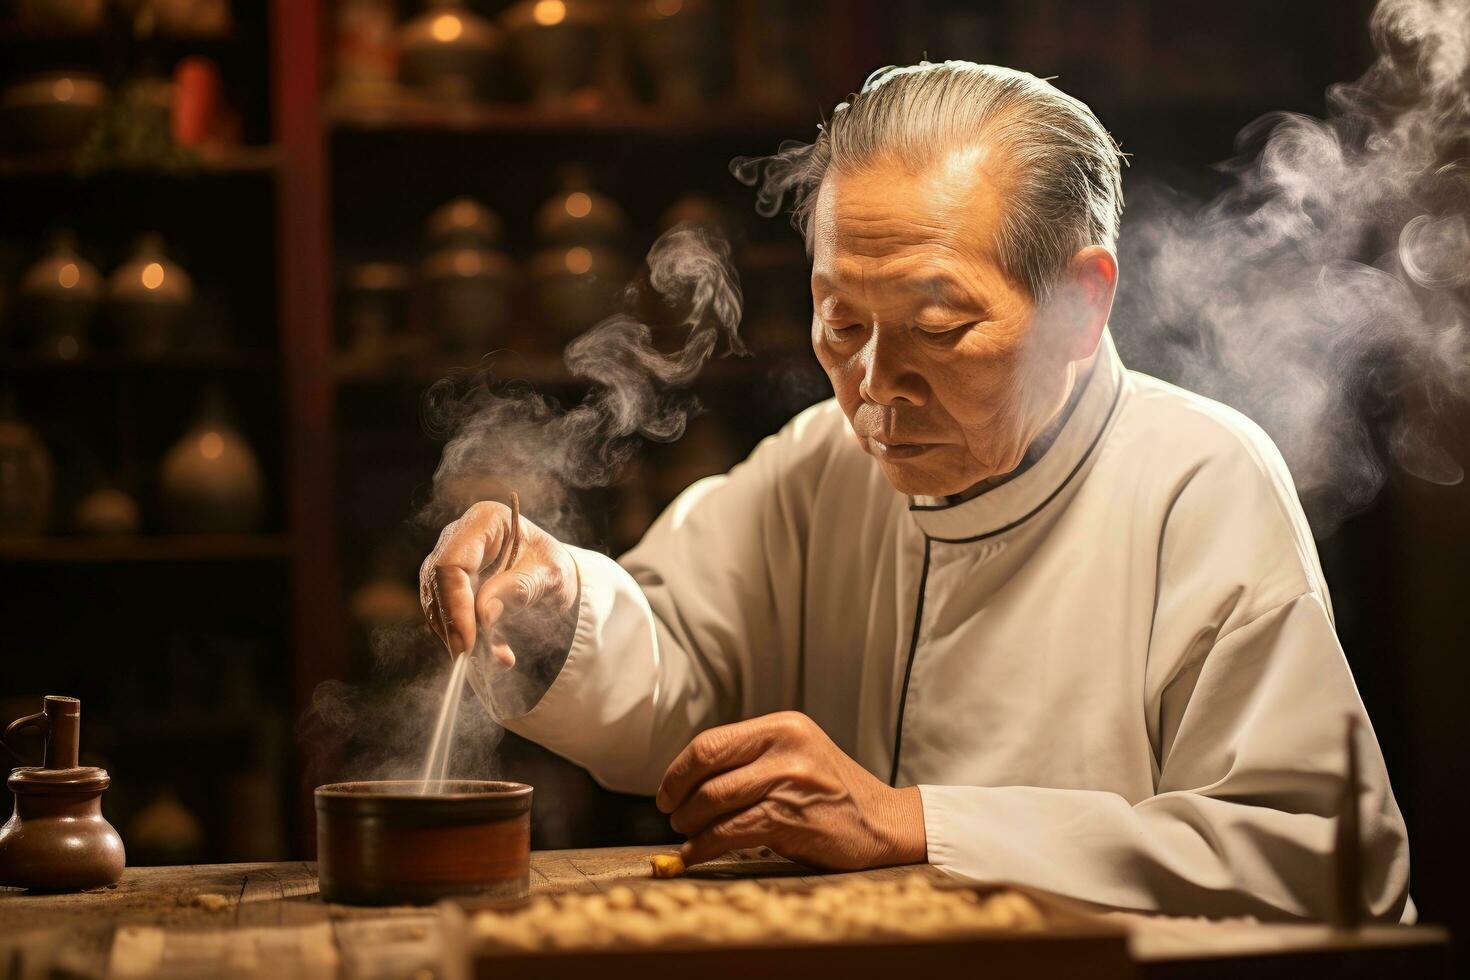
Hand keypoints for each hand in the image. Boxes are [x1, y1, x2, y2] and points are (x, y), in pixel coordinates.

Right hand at [419, 500, 578, 666]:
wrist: (550, 575)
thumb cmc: (551, 566)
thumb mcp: (550, 575)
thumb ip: (520, 588)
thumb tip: (484, 613)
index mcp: (485, 521)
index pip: (453, 561)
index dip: (455, 603)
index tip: (468, 640)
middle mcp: (460, 537)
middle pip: (438, 582)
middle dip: (453, 623)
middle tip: (470, 657)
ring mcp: (450, 560)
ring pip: (436, 601)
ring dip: (458, 635)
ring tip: (490, 659)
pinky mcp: (449, 584)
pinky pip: (444, 613)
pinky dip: (463, 637)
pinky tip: (490, 654)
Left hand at [655, 711, 926, 869]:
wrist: (885, 823)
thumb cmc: (834, 794)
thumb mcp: (797, 756)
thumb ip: (752, 757)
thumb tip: (689, 781)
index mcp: (783, 726)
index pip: (710, 742)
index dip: (678, 770)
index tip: (667, 791)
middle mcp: (785, 746)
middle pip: (706, 769)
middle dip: (678, 797)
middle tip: (672, 815)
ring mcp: (788, 781)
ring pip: (713, 801)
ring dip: (690, 824)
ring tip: (689, 835)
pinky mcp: (789, 818)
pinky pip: (728, 832)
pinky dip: (704, 846)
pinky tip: (697, 854)